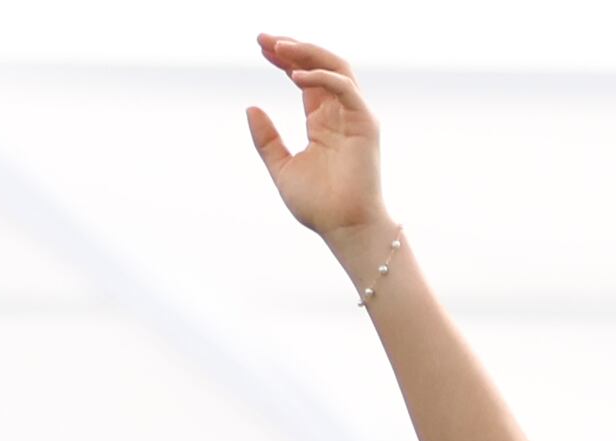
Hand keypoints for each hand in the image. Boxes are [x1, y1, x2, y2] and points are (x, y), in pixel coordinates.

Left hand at [245, 33, 384, 245]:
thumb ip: (267, 139)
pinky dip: (322, 77)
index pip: (304, 79)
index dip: (284, 60)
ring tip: (279, 47)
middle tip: (263, 38)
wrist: (343, 227)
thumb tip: (251, 107)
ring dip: (308, 53)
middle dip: (292, 48)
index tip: (261, 47)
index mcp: (321, 122)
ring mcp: (354, 116)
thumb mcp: (281, 167)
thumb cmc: (317, 205)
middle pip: (319, 66)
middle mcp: (339, 113)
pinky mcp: (365, 124)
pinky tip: (295, 76)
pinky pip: (345, 88)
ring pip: (335, 68)